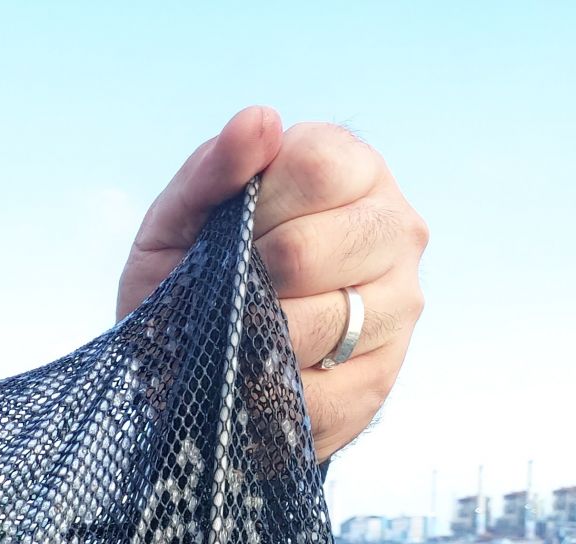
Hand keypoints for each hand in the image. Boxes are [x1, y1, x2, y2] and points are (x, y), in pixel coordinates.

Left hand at [116, 107, 427, 462]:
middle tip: (227, 291)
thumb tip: (259, 121)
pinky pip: (318, 389)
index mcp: (351, 169)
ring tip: (239, 335)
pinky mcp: (382, 377)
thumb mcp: (176, 221)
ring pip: (322, 322)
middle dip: (248, 277)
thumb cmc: (187, 276)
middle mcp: (394, 228)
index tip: (227, 233)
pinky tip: (253, 378)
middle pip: (312, 249)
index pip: (316, 167)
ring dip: (257, 337)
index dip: (253, 207)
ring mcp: (400, 304)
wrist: (185, 368)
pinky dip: (268, 390)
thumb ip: (210, 169)